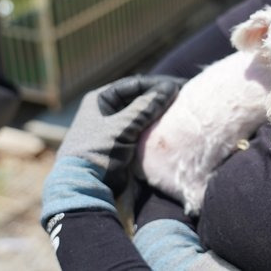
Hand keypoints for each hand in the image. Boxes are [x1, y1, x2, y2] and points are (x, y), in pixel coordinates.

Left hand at [42, 75, 183, 225]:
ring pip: (143, 114)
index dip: (158, 84)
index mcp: (101, 99)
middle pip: (140, 98)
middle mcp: (107, 110)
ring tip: (182, 110)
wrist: (85, 187)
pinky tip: (171, 126)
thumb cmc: (98, 152)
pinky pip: (143, 130)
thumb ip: (146, 107)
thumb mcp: (122, 127)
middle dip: (161, 97)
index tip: (180, 86)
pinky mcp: (123, 144)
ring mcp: (115, 127)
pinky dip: (156, 127)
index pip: (134, 84)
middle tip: (185, 96)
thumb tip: (170, 87)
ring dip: (160, 112)